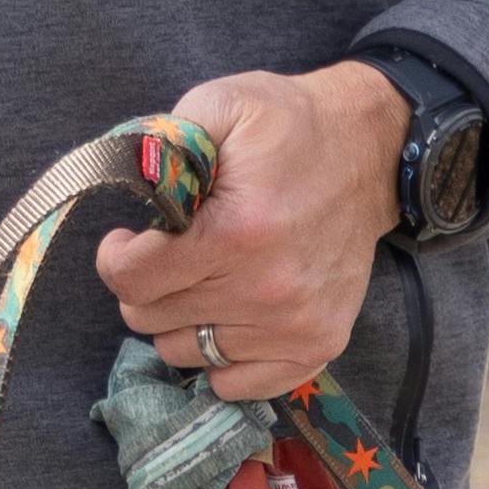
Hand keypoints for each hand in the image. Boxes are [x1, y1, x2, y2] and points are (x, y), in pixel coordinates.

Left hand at [93, 62, 406, 404]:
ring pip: (184, 352)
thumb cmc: (288, 128)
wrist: (371, 152)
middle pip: (150, 318)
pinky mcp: (317, 344)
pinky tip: (228, 316)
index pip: (131, 281)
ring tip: (204, 279)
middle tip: (173, 253)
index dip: (117, 257)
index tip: (130, 238)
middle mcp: (265, 290)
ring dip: (181, 319)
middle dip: (147, 284)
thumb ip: (164, 143)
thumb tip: (126, 183)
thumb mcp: (221, 105)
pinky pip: (235, 383)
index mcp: (235, 232)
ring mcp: (293, 324)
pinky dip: (220, 357)